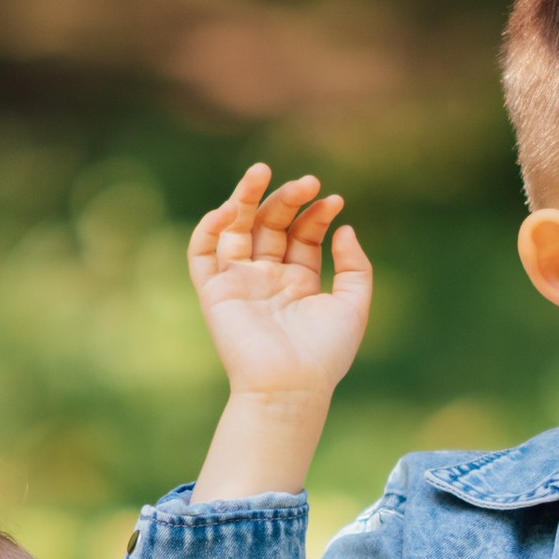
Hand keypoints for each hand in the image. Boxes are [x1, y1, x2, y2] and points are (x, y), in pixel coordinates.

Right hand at [187, 164, 372, 413]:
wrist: (290, 387)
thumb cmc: (324, 354)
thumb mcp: (353, 305)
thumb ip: (355, 267)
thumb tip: (346, 228)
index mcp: (299, 283)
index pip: (303, 235)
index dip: (316, 214)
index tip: (334, 201)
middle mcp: (267, 279)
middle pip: (271, 225)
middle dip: (287, 200)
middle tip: (308, 181)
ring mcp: (239, 283)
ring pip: (236, 229)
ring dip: (246, 198)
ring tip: (262, 171)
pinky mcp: (215, 291)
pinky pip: (202, 252)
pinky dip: (211, 226)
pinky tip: (232, 208)